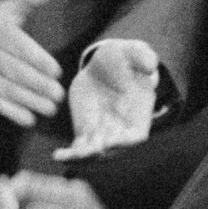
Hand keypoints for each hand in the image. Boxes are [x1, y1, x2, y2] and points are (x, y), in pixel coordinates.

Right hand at [0, 0, 64, 126]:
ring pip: (5, 89)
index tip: (56, 71)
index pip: (17, 46)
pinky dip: (11, 113)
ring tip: (51, 108)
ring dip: (29, 101)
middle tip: (58, 94)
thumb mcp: (4, 11)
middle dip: (37, 84)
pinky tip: (29, 119)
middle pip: (13, 70)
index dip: (37, 60)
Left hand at [54, 38, 159, 160]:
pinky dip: (69, 154)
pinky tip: (57, 156)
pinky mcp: (86, 131)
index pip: (136, 136)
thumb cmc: (124, 58)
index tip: (110, 142)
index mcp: (139, 114)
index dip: (126, 141)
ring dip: (82, 157)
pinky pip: (78, 147)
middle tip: (86, 152)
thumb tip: (151, 65)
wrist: (104, 65)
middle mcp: (122, 129)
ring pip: (94, 152)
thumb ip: (142, 56)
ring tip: (68, 156)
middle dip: (100, 153)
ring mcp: (103, 132)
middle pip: (113, 149)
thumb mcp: (133, 51)